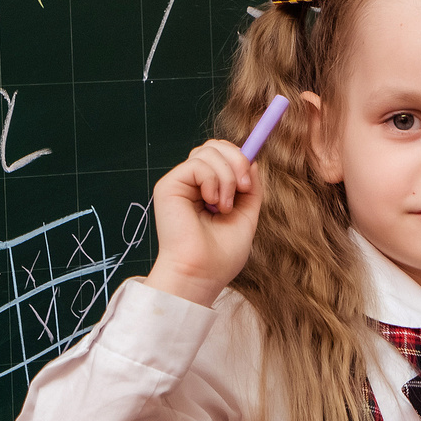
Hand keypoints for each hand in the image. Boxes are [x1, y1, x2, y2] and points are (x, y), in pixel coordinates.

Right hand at [147, 140, 264, 306]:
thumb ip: (251, 187)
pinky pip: (197, 163)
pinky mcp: (169, 185)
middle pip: (214, 146)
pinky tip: (211, 203)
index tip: (250, 181)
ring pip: (208, 151)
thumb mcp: (246, 215)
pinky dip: (212, 181)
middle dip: (237, 161)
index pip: (222, 155)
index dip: (239, 157)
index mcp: (208, 190)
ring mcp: (180, 183)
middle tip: (244, 188)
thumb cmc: (221, 255)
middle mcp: (192, 183)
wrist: (201, 274)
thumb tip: (252, 160)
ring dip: (226, 178)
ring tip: (224, 207)